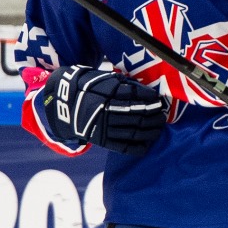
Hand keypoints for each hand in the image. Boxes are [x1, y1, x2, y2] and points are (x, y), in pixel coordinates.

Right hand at [42, 65, 167, 154]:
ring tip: (159, 128)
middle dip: (154, 116)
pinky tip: (147, 143)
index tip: (159, 100)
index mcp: (108, 93)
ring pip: (135, 132)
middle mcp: (107, 111)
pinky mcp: (102, 140)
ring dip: (151, 131)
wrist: (65, 103)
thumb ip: (125, 85)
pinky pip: (124, 147)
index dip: (151, 100)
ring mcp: (104, 127)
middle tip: (162, 115)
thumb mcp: (105, 79)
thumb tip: (148, 93)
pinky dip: (139, 146)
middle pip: (138, 116)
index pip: (136, 97)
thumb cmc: (90, 88)